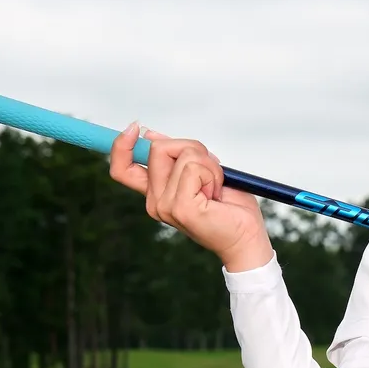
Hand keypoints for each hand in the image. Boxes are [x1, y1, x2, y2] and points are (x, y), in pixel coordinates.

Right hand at [108, 123, 272, 271]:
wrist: (247, 240)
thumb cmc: (231, 209)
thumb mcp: (203, 173)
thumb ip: (179, 157)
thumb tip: (150, 134)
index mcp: (157, 194)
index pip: (121, 168)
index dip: (121, 145)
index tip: (135, 127)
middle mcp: (155, 201)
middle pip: (159, 148)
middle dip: (193, 149)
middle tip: (212, 173)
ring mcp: (165, 206)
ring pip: (183, 155)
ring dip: (209, 165)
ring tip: (216, 189)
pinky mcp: (179, 207)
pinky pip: (193, 168)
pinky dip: (212, 174)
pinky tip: (217, 195)